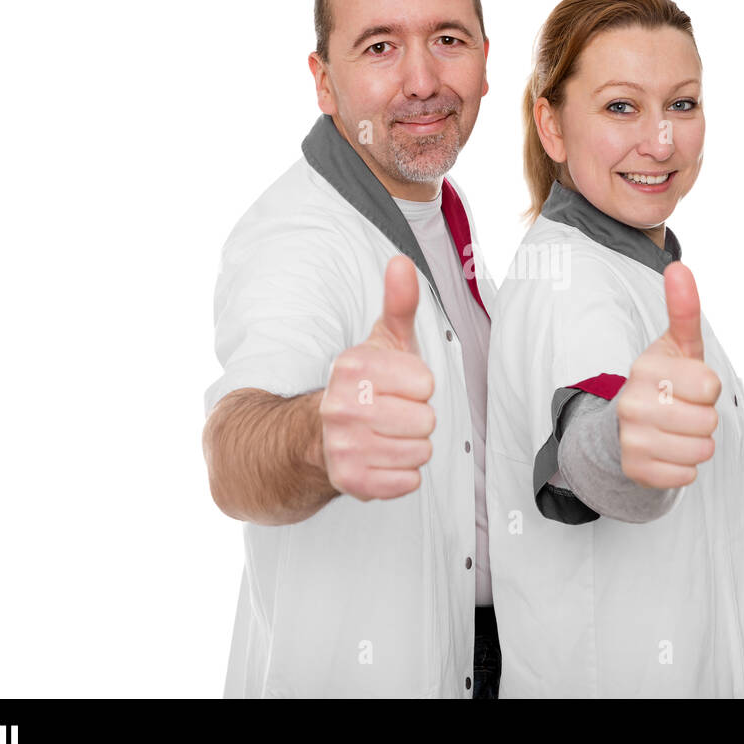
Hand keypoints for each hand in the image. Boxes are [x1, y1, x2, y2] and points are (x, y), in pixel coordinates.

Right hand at [319, 255, 435, 499]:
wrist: (317, 435)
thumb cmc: (366, 384)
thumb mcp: (383, 341)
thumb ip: (399, 303)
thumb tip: (401, 262)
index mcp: (352, 367)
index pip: (426, 384)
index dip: (419, 387)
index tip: (398, 386)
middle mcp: (341, 406)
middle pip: (426, 420)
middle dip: (418, 419)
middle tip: (393, 414)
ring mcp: (342, 445)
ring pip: (420, 452)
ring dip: (411, 447)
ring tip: (387, 436)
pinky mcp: (349, 481)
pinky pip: (408, 481)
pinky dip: (402, 475)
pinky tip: (382, 459)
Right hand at [616, 261, 720, 488]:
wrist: (625, 427)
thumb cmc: (664, 382)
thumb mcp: (677, 346)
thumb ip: (683, 309)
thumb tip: (678, 266)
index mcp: (645, 369)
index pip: (710, 385)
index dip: (707, 387)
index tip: (688, 385)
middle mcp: (631, 403)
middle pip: (709, 420)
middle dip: (704, 417)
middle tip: (682, 410)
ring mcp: (631, 438)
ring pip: (701, 450)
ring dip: (697, 443)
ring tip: (677, 431)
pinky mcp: (635, 469)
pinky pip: (686, 475)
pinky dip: (685, 467)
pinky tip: (668, 452)